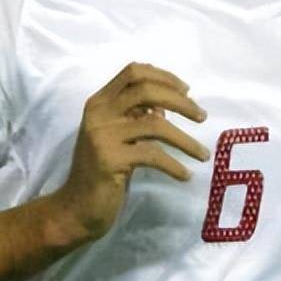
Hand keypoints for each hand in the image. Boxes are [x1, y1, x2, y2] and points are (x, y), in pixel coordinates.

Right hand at [55, 62, 208, 239]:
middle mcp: (99, 113)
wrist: (76, 208)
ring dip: (185, 140)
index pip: (133, 72)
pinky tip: (185, 175)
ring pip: (154, 124)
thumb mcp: (119, 136)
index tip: (187, 90)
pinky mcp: (109, 160)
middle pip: (146, 90)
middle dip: (180, 102)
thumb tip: (169, 104)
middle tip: (202, 117)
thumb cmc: (103, 171)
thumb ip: (137, 116)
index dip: (164, 76)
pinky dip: (174, 165)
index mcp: (100, 102)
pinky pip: (152, 155)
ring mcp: (102, 136)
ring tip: (203, 154)